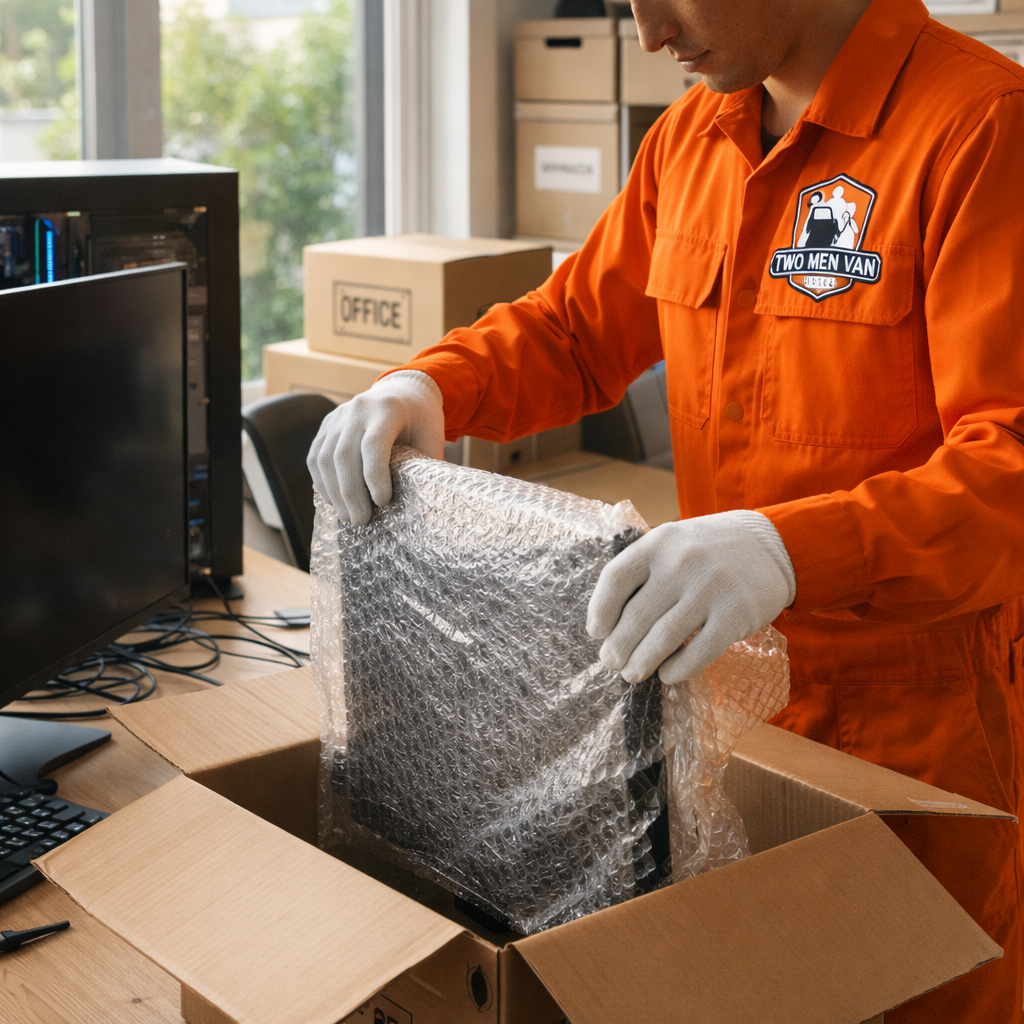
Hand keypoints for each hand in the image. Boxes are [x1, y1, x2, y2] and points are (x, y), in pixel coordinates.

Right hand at [307, 370, 444, 523]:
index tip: (382, 502)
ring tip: (348, 517)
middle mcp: (357, 409)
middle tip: (361, 520)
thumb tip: (418, 504)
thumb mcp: (432, 438)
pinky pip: (316, 457)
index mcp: (387, 410)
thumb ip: (424, 466)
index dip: (375, 477)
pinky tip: (335, 502)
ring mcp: (338, 416)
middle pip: (344, 454)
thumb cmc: (421, 420)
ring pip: (325, 458)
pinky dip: (323, 483)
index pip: (373, 445)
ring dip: (335, 493)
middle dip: (351, 493)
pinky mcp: (327, 425)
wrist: (403, 391)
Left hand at [586, 511, 795, 684]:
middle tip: (612, 662)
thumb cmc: (708, 550)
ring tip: (632, 674)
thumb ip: (644, 573)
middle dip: (618, 647)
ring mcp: (710, 589)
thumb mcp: (673, 544)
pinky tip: (668, 675)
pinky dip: (678, 669)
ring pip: (663, 638)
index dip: (600, 610)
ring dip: (642, 663)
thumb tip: (610, 625)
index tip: (596, 632)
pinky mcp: (736, 615)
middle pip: (636, 616)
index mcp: (659, 543)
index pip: (615, 579)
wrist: (771, 546)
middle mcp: (682, 563)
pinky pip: (699, 652)